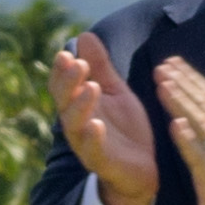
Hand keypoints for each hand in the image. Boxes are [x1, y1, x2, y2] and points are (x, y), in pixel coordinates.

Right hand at [43, 31, 160, 204]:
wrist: (143, 169)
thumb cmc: (125, 129)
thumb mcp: (116, 92)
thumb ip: (101, 67)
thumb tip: (84, 35)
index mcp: (79, 106)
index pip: (62, 86)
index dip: (61, 71)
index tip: (66, 53)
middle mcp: (78, 124)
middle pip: (64, 102)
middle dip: (68, 83)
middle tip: (78, 64)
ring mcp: (88, 145)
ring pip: (75, 126)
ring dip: (80, 106)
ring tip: (90, 88)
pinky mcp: (103, 163)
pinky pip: (93, 152)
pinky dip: (92, 139)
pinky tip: (96, 125)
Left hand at [153, 57, 204, 204]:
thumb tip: (191, 109)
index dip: (190, 77)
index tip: (171, 60)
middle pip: (204, 105)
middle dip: (183, 82)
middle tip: (162, 65)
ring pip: (202, 125)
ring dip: (182, 103)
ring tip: (163, 85)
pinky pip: (201, 157)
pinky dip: (189, 140)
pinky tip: (175, 126)